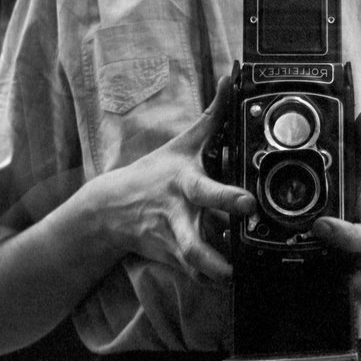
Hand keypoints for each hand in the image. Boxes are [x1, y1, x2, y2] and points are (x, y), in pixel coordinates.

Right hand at [90, 76, 254, 282]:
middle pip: (194, 242)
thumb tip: (233, 78)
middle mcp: (178, 216)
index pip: (207, 191)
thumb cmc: (154, 172)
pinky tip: (226, 282)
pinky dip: (210, 281)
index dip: (228, 199)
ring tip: (235, 278)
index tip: (249, 204)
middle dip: (216, 256)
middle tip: (238, 264)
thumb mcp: (183, 142)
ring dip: (214, 274)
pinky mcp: (172, 260)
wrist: (110, 210)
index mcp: (185, 185)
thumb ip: (213, 115)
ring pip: (194, 267)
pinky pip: (194, 276)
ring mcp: (173, 242)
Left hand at [311, 106, 360, 302]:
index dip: (350, 235)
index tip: (322, 226)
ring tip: (308, 295)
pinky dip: (307, 287)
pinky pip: (324, 287)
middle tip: (348, 284)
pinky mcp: (335, 276)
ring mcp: (353, 268)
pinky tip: (277, 282)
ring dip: (336, 291)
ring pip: (353, 286)